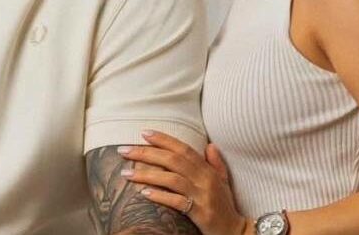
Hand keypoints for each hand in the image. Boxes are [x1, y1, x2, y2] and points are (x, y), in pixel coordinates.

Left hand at [118, 131, 249, 234]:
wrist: (235, 231)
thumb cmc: (225, 206)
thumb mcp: (222, 182)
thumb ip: (216, 163)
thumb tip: (210, 144)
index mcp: (207, 170)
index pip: (183, 149)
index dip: (164, 139)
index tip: (144, 133)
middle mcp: (205, 179)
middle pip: (173, 160)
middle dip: (146, 153)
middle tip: (124, 150)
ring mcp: (203, 196)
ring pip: (172, 179)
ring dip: (147, 174)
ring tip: (126, 173)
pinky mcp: (200, 213)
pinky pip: (177, 202)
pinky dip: (159, 196)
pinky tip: (143, 193)